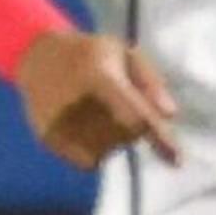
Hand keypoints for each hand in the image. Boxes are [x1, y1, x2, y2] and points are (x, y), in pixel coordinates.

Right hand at [14, 30, 179, 169]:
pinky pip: (87, 161)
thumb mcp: (126, 53)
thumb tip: (170, 115)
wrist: (38, 56)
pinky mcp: (48, 138)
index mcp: (99, 79)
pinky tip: (88, 128)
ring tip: (98, 112)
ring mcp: (59, 124)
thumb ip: (151, 82)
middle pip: (126, 136)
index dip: (159, 138)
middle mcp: (76, 104)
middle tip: (118, 103)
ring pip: (108, 152)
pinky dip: (96, 151)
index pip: (136, 116)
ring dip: (115, 140)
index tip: (177, 161)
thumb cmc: (92, 54)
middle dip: (134, 126)